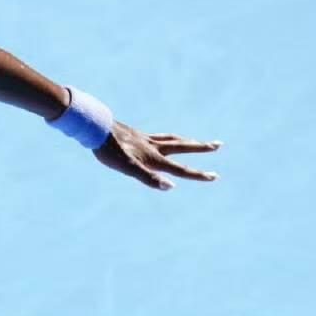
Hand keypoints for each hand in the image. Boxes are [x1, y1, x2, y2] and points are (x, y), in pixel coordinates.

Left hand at [92, 124, 220, 190]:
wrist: (97, 128)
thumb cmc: (110, 151)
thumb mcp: (128, 168)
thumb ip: (149, 178)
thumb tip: (170, 186)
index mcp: (153, 157)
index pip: (180, 169)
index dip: (197, 174)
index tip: (214, 176)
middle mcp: (154, 146)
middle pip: (184, 147)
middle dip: (202, 148)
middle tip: (219, 145)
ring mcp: (146, 139)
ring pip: (173, 139)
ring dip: (188, 141)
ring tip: (197, 141)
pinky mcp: (137, 135)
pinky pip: (159, 136)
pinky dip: (168, 138)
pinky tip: (164, 140)